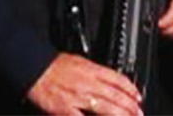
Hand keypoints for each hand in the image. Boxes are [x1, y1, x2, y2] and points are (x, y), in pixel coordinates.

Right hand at [25, 53, 141, 115]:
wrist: (33, 68)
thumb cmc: (52, 65)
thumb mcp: (78, 62)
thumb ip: (94, 72)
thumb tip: (108, 80)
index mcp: (91, 70)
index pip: (118, 79)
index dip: (131, 89)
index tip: (137, 96)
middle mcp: (88, 83)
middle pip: (116, 96)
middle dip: (131, 106)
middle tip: (139, 112)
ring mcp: (78, 98)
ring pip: (107, 108)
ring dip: (122, 115)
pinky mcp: (66, 110)